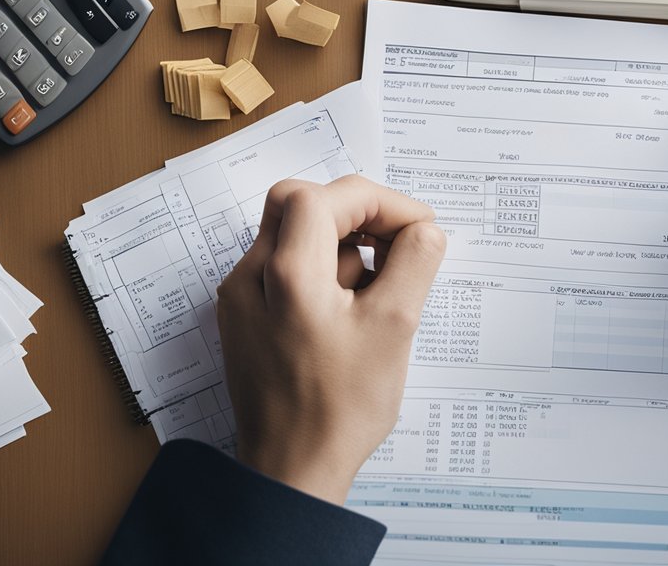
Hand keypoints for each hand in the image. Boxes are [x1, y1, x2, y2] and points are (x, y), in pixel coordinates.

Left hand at [216, 175, 445, 503]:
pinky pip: (284, 270)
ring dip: (341, 247)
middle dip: (355, 214)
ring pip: (293, 236)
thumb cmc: (337, 410)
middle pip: (300, 203)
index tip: (417, 229)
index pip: (330, 196)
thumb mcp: (394, 328)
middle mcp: (251, 277)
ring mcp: (242, 298)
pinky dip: (322, 273)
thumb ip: (415, 263)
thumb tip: (424, 230)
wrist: (291, 471)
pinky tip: (351, 314)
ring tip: (375, 297)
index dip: (382, 203)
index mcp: (285, 273)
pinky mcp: (245, 319)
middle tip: (394, 245)